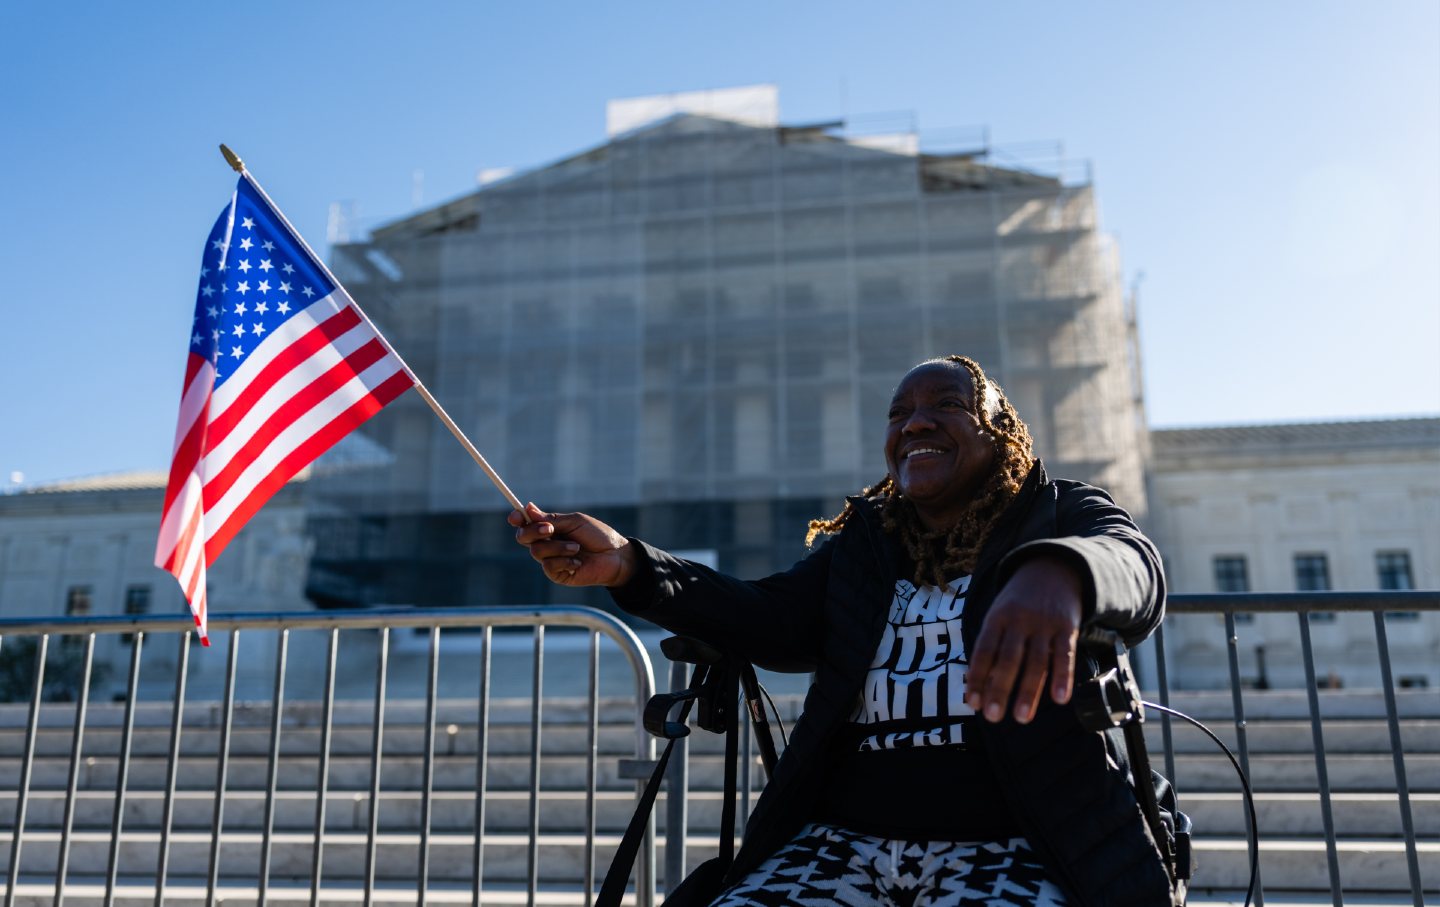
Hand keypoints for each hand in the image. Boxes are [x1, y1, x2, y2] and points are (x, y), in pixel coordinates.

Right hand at [508, 503, 637, 587]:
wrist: (615, 556)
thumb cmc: (598, 535)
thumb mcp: (575, 522)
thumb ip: (551, 519)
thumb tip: (528, 508)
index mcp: (549, 528)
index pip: (526, 523)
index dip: (518, 519)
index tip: (516, 516)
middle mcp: (547, 543)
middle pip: (523, 538)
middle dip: (533, 531)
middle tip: (550, 529)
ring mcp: (551, 559)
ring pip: (537, 551)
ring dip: (557, 547)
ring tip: (577, 548)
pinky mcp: (557, 574)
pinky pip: (549, 566)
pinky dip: (564, 561)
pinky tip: (578, 562)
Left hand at [965, 555, 1083, 724]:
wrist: (1052, 569)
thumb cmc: (1018, 602)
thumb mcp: (999, 614)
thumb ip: (991, 645)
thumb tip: (978, 686)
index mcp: (997, 617)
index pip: (984, 650)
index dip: (977, 677)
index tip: (972, 703)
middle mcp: (1019, 620)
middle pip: (1008, 659)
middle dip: (1000, 689)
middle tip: (993, 717)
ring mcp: (1044, 624)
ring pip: (1036, 661)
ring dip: (1029, 691)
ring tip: (1022, 717)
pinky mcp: (1067, 627)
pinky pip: (1064, 655)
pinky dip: (1062, 677)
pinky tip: (1060, 699)